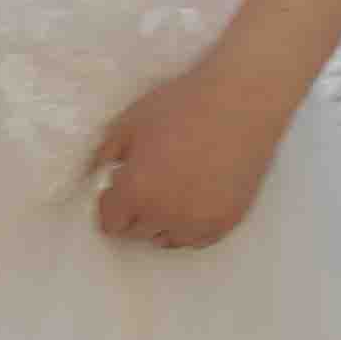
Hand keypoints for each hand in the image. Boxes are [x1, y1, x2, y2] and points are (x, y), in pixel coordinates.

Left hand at [88, 41, 289, 254]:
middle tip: (146, 183)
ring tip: (170, 192)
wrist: (241, 100)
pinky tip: (192, 201)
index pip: (110, 224)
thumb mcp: (129, 121)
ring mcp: (199, 222)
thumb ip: (106, 153)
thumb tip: (99, 174)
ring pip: (167, 239)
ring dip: (162, 222)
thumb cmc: (182, 104)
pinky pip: (198, 239)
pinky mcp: (227, 221)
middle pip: (136, 233)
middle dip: (134, 212)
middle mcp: (165, 215)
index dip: (110, 204)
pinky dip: (190, 226)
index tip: (117, 188)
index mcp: (135, 192)